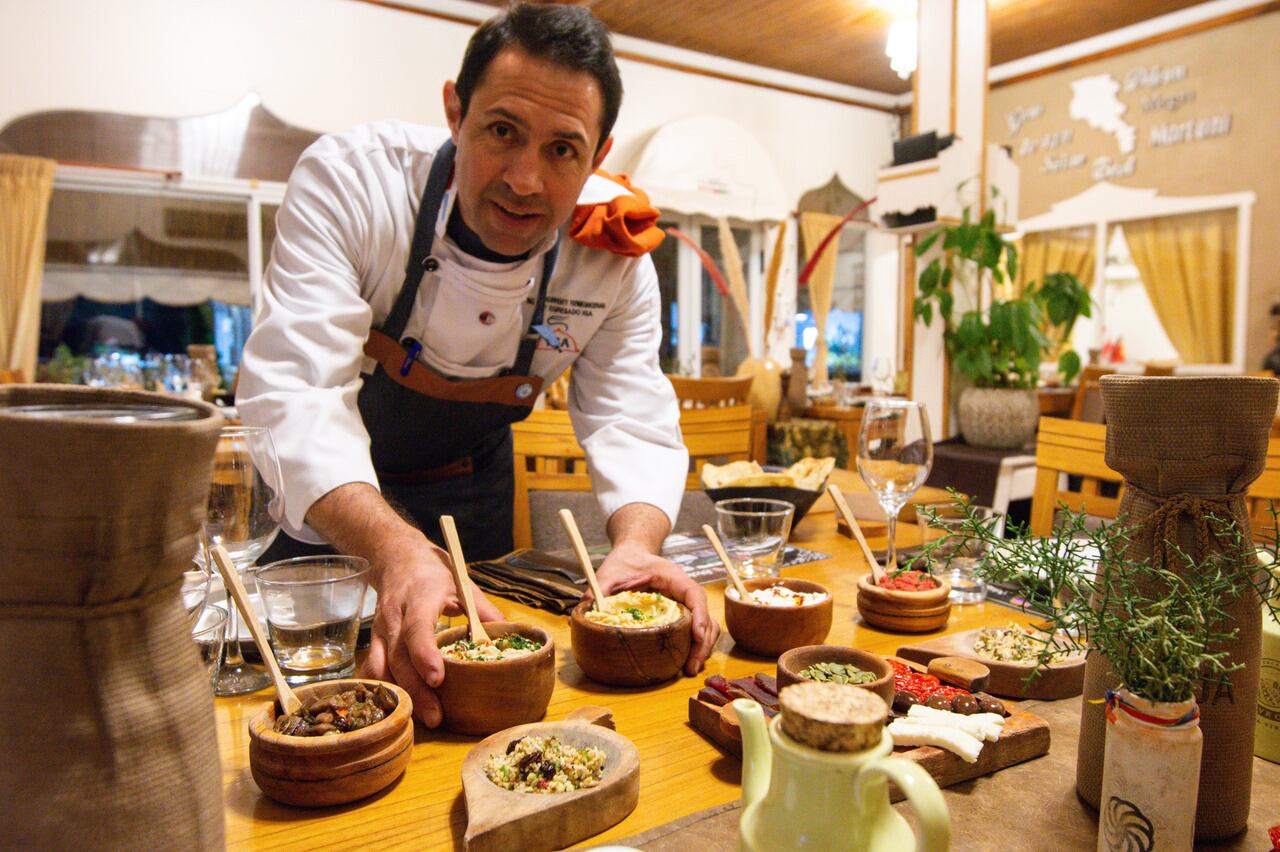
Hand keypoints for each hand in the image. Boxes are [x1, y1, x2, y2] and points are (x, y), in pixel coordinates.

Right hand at [358, 537, 503, 726]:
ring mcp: (380, 630)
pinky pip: (372, 669)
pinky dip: (383, 690)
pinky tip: (398, 708)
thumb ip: (482, 610)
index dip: (425, 655)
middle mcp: (394, 616)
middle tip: (436, 717)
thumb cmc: (433, 572)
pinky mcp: (373, 641)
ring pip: (382, 668)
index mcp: (418, 598)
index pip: (417, 629)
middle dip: (416, 689)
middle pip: (399, 657)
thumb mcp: (461, 583)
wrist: (397, 559)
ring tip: (421, 718)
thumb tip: (505, 637)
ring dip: (400, 695)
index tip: (438, 678)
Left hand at [595, 540, 719, 675]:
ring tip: (690, 668)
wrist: (633, 552)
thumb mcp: (610, 572)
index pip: (694, 594)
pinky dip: (695, 645)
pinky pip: (695, 629)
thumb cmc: (625, 561)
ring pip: (706, 626)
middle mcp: (684, 591)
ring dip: (702, 647)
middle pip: (705, 616)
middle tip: (690, 667)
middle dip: (702, 643)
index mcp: (672, 577)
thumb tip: (586, 612)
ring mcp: (685, 603)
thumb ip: (599, 589)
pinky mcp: (681, 613)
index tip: (696, 636)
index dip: (699, 616)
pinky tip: (686, 660)